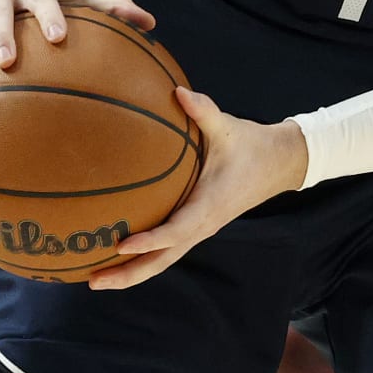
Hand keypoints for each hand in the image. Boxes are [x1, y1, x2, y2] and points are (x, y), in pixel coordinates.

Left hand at [88, 89, 308, 290]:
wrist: (279, 163)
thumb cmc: (251, 145)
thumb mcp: (228, 126)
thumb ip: (203, 110)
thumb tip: (177, 91)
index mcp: (209, 205)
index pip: (176, 231)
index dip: (149, 241)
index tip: (121, 244)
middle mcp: (203, 225)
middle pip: (163, 260)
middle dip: (129, 274)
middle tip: (93, 281)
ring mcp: (200, 229)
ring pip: (164, 261)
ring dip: (132, 273)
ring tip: (96, 279)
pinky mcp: (198, 226)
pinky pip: (168, 250)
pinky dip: (144, 258)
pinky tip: (119, 256)